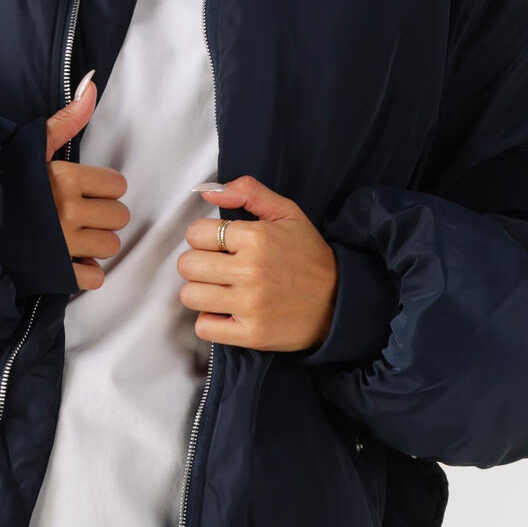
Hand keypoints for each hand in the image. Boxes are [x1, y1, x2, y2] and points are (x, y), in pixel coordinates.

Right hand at [45, 75, 126, 293]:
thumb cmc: (0, 181)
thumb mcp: (31, 146)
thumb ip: (67, 120)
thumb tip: (92, 85)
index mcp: (64, 178)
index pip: (116, 185)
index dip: (105, 188)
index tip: (88, 190)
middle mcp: (67, 211)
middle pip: (118, 217)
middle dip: (105, 215)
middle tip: (84, 213)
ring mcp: (62, 244)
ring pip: (109, 246)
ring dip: (97, 242)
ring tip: (77, 236)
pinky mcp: (54, 272)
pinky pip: (93, 277)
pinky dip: (86, 271)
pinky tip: (71, 259)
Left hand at [178, 175, 337, 350]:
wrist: (339, 301)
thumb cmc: (309, 256)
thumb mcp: (287, 213)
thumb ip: (249, 192)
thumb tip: (207, 192)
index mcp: (257, 237)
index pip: (196, 233)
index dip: (203, 237)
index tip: (218, 245)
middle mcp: (251, 271)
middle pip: (188, 265)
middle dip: (199, 264)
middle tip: (217, 268)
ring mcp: (250, 305)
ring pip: (190, 295)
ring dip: (201, 292)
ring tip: (221, 289)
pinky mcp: (251, 334)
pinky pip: (204, 327)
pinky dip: (210, 321)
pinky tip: (226, 312)